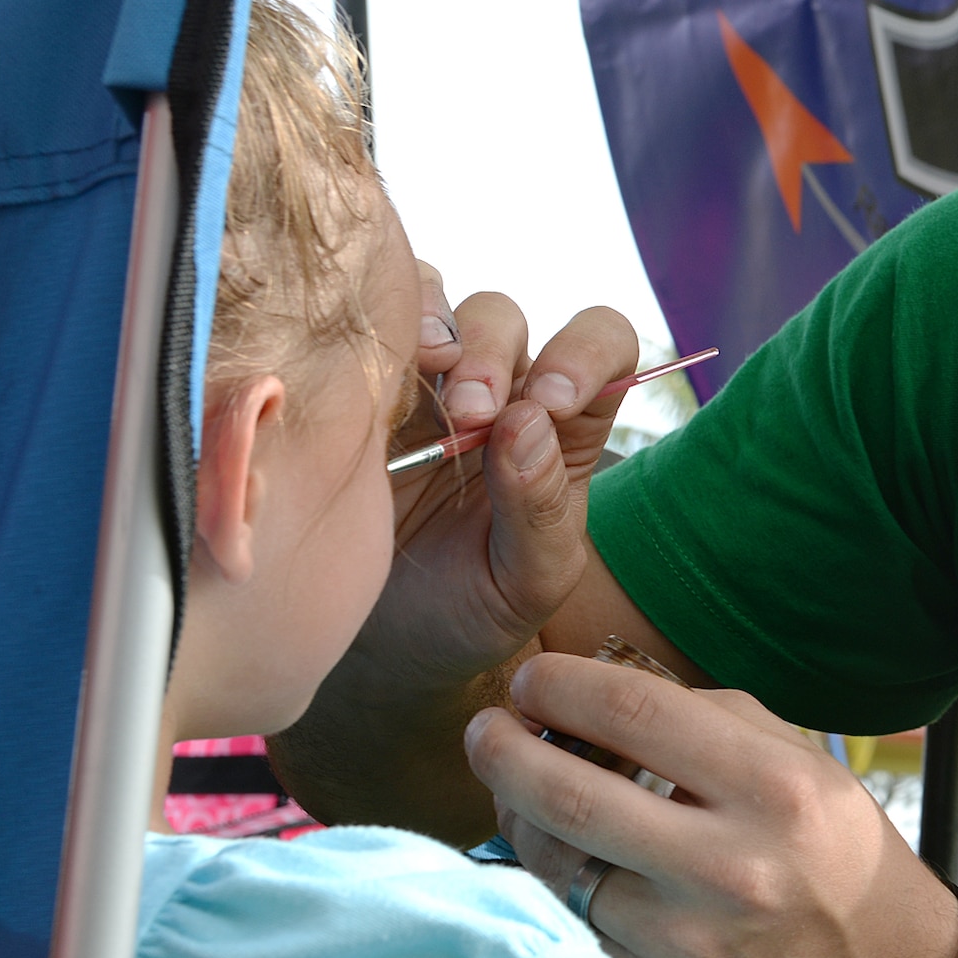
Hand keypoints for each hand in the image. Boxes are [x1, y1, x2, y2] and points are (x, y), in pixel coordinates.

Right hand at [269, 265, 639, 840]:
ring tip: (418, 392)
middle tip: (467, 417)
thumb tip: (527, 421)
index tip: (551, 400)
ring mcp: (419, 386)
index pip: (604, 348)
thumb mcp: (525, 581)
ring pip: (431, 306)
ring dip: (429, 331)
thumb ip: (541, 509)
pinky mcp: (353, 392)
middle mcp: (498, 392)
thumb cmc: (470, 613)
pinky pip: (361, 329)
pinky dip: (366, 332)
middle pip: (503, 319)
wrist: (378, 650)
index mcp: (562, 429)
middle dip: (489, 355)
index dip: (585, 355)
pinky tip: (358, 380)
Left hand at [466, 652, 957, 957]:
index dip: (563, 685)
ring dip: (513, 815)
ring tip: (508, 784)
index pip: (635, 712)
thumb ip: (707, 715)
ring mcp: (689, 936)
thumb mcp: (796, 756)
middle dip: (505, 751)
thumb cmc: (830, 841)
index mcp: (772, 787)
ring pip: (558, 866)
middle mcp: (730, 865)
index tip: (531, 677)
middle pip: (573, 795)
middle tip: (484, 728)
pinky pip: (571, 917)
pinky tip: (548, 846)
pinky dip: (547, 875)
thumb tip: (604, 689)